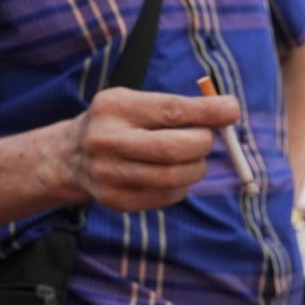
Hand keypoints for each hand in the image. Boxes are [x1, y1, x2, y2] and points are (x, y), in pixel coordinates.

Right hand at [63, 88, 240, 210]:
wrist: (72, 157)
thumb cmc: (118, 124)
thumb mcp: (135, 103)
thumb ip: (175, 108)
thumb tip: (226, 112)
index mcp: (115, 107)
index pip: (169, 110)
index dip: (206, 112)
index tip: (232, 109)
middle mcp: (107, 140)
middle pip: (172, 149)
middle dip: (202, 144)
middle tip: (207, 140)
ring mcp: (109, 174)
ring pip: (173, 177)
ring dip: (196, 168)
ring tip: (194, 159)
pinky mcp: (116, 201)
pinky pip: (166, 196)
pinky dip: (182, 186)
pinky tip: (176, 176)